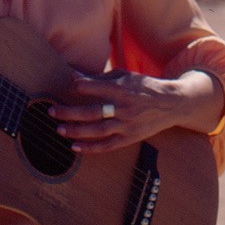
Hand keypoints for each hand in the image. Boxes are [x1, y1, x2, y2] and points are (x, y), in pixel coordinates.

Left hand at [49, 70, 223, 154]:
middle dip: (70, 112)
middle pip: (93, 112)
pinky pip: (108, 145)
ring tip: (60, 129)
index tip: (71, 86)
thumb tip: (74, 76)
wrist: (171, 103)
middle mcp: (125, 108)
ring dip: (76, 131)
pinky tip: (75, 147)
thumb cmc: (143, 86)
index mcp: (124, 89)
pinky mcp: (130, 137)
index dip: (82, 86)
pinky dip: (91, 148)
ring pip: (98, 130)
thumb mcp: (126, 76)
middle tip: (52, 111)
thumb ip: (100, 77)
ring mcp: (128, 124)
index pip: (98, 87)